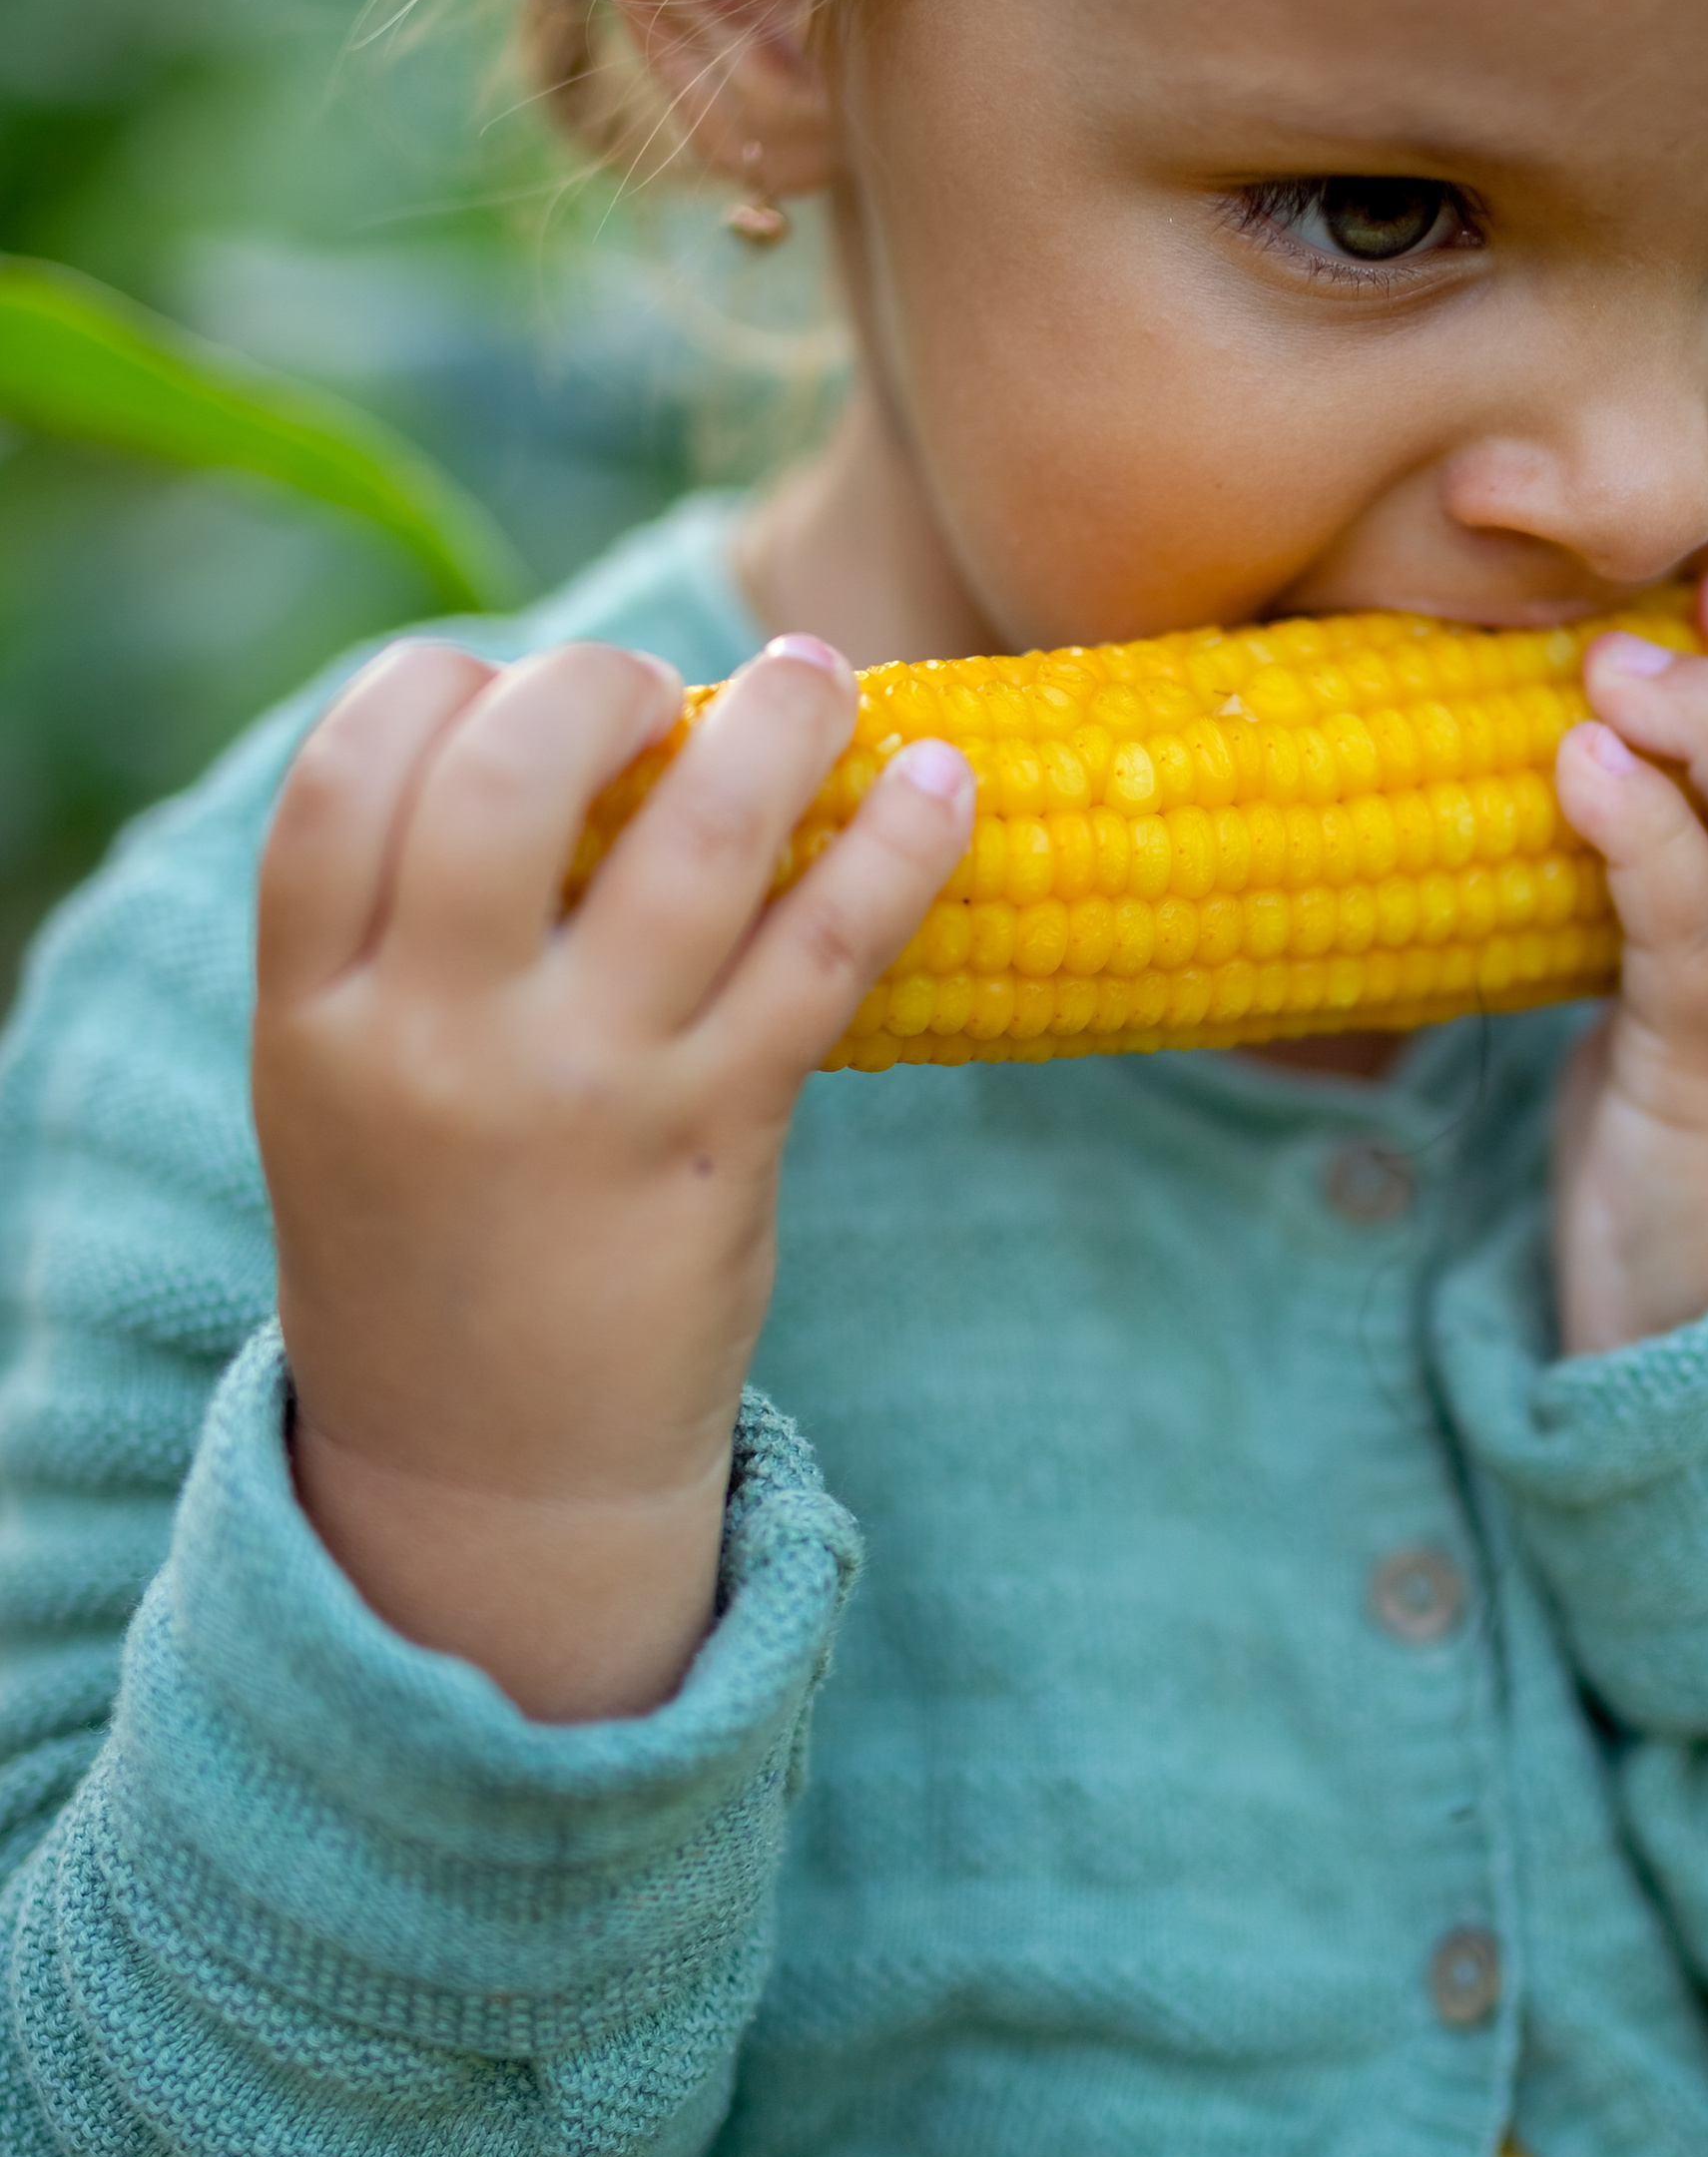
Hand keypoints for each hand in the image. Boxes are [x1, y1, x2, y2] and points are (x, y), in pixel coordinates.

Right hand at [254, 633, 971, 1718]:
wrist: (493, 1476)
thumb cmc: (432, 1243)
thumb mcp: (344, 1092)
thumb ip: (402, 936)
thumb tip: (555, 735)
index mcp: (317, 1017)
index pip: (352, 780)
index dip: (434, 690)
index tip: (504, 686)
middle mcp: (439, 1041)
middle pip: (515, 775)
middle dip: (598, 684)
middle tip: (661, 687)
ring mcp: (585, 1088)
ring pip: (699, 843)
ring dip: (780, 726)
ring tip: (824, 679)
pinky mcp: (717, 1138)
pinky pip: (824, 955)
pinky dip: (895, 850)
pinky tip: (941, 784)